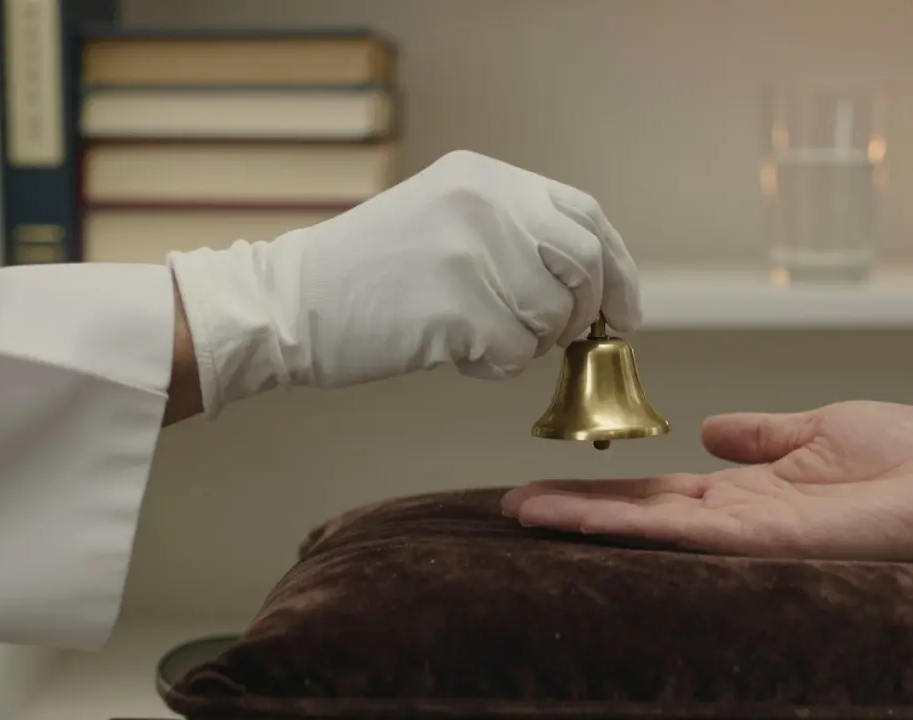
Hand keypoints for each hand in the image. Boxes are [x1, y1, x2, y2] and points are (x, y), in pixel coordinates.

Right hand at [167, 150, 639, 417]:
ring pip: (553, 315)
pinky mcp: (455, 308)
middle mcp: (485, 204)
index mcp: (485, 177)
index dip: (618, 266)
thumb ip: (515, 235)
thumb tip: (592, 286)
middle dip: (587, 312)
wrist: (287, 304)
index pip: (586, 215)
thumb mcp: (446, 218)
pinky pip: (514, 354)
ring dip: (531, 344)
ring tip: (483, 339)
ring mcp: (471, 254)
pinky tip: (455, 353)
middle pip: (584, 262)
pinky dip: (495, 366)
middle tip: (567, 340)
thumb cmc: (370, 274)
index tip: (626, 311)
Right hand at [502, 401, 912, 564]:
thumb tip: (711, 428)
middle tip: (511, 506)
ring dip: (585, 521)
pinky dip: (631, 526)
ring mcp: (748, 534)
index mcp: (749, 489)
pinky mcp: (765, 540)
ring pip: (649, 528)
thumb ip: (759, 434)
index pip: (660, 491)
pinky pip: (686, 532)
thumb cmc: (909, 457)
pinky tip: (584, 517)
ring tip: (523, 511)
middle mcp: (738, 518)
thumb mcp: (815, 427)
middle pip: (640, 514)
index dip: (606, 489)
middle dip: (576, 511)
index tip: (554, 482)